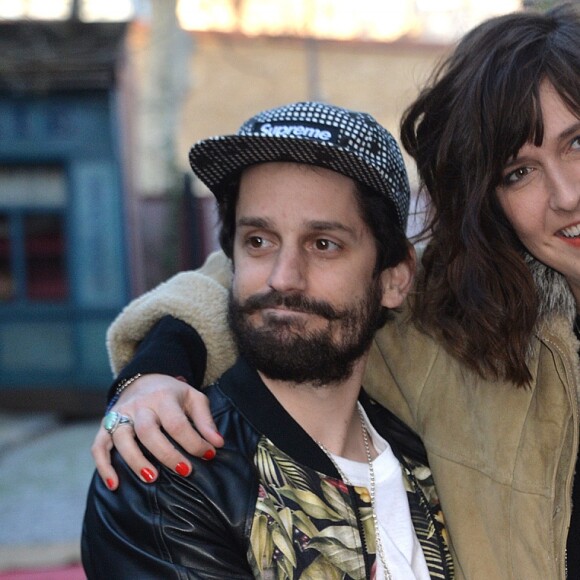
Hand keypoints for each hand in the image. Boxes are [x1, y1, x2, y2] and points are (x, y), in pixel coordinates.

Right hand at [92, 374, 223, 489]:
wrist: (144, 379)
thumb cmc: (173, 395)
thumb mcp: (193, 399)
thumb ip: (205, 421)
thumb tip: (217, 444)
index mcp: (163, 397)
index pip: (177, 423)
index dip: (193, 442)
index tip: (208, 455)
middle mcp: (139, 405)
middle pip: (148, 430)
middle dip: (166, 453)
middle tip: (184, 471)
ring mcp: (120, 415)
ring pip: (121, 438)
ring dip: (135, 460)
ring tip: (151, 478)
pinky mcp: (105, 425)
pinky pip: (99, 446)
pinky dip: (104, 466)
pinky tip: (114, 485)